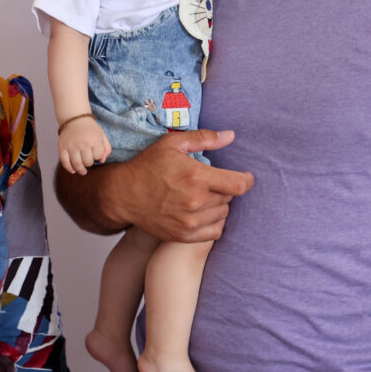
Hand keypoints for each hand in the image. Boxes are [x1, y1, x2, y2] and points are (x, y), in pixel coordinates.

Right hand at [57, 116, 111, 174]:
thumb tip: (101, 161)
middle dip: (89, 163)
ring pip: (77, 164)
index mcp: (94, 140)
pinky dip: (69, 168)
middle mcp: (82, 143)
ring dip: (80, 169)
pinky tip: (73, 170)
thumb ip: (107, 149)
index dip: (97, 156)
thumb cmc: (90, 130)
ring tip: (83, 171)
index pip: (98, 156)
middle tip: (88, 160)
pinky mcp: (62, 147)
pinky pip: (65, 162)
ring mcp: (71, 146)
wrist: (75, 119)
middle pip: (88, 162)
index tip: (95, 152)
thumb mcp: (102, 136)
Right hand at [109, 129, 253, 241]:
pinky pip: (214, 232)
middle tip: (210, 182)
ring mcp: (190, 221)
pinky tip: (203, 212)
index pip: (239, 184)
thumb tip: (231, 136)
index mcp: (196, 176)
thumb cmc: (148, 165)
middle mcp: (196, 201)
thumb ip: (204, 139)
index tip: (245, 176)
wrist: (123, 195)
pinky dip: (214, 222)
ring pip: (223, 214)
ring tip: (203, 196)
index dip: (247, 179)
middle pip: (229, 198)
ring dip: (219, 205)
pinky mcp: (184, 235)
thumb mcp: (173, 143)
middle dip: (224, 188)